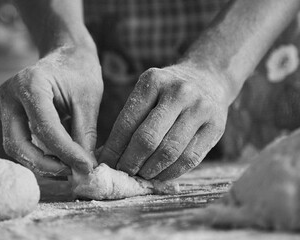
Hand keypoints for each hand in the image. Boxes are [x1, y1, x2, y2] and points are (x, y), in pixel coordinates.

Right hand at [0, 46, 102, 177]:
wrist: (67, 54)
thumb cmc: (80, 71)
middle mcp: (9, 95)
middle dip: (46, 164)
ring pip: (17, 146)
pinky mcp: (10, 115)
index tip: (86, 168)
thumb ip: (85, 134)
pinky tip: (61, 158)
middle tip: (72, 172)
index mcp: (29, 84)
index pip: (45, 128)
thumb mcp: (88, 100)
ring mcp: (6, 105)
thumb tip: (85, 168)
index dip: (67, 152)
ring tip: (70, 167)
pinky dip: (40, 153)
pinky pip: (21, 141)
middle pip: (17, 144)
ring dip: (42, 162)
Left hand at [99, 64, 228, 180]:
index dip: (113, 149)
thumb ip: (131, 119)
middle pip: (148, 139)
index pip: (127, 123)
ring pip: (169, 152)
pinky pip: (189, 159)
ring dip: (150, 171)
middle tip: (123, 173)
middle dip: (130, 162)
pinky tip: (160, 175)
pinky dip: (171, 173)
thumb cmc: (168, 92)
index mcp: (154, 81)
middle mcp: (178, 92)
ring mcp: (200, 108)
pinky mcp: (216, 126)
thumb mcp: (148, 92)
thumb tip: (108, 155)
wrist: (208, 78)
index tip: (105, 164)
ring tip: (140, 175)